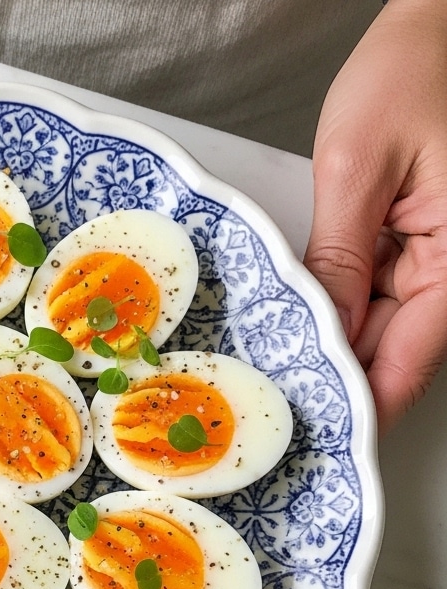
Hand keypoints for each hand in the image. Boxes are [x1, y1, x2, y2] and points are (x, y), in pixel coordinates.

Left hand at [304, 0, 446, 431]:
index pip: (406, 363)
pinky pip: (379, 295)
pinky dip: (339, 310)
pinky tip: (295, 320)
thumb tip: (322, 330)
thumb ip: (339, 255)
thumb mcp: (360, 163)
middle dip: (332, 381)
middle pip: (392, 353)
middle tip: (266, 413)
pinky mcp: (420, 247)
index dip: (357, 407)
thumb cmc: (419, 67)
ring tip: (267, 371)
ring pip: (382, 330)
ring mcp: (440, 260)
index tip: (313, 441)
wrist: (444, 18)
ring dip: (330, 347)